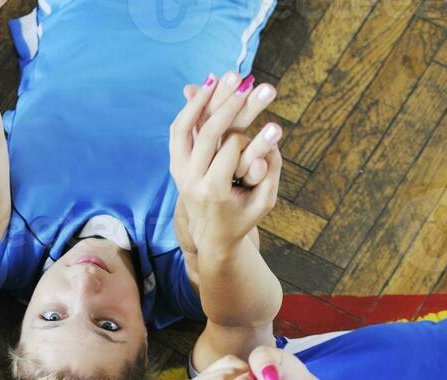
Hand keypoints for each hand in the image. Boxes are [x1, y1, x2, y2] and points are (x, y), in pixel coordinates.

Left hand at [169, 74, 283, 252]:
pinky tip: (205, 87)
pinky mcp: (174, 164)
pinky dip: (191, 108)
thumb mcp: (265, 201)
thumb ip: (271, 170)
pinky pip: (179, 130)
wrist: (211, 236)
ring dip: (203, 99)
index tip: (267, 130)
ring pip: (185, 126)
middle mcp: (191, 180)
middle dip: (229, 104)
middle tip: (247, 81)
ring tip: (221, 77)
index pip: (231, 147)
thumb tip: (272, 132)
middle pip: (208, 132)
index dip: (250, 135)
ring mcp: (178, 172)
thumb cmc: (243, 217)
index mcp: (214, 191)